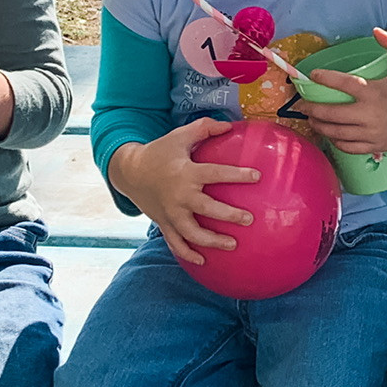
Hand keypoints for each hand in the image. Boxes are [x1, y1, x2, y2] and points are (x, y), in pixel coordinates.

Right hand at [107, 119, 260, 264]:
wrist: (129, 171)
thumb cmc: (160, 152)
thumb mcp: (179, 136)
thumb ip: (204, 129)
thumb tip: (229, 125)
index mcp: (186, 172)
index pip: (216, 173)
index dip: (237, 175)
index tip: (257, 177)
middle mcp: (179, 195)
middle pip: (207, 209)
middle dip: (229, 215)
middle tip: (248, 219)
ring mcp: (170, 212)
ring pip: (192, 233)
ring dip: (213, 241)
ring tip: (233, 244)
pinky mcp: (163, 223)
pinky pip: (175, 243)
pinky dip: (188, 254)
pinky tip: (204, 261)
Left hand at [302, 28, 386, 154]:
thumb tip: (375, 31)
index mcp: (374, 92)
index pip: (342, 83)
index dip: (324, 78)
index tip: (312, 75)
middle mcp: (369, 114)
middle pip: (331, 113)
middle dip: (311, 108)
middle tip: (301, 104)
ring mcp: (371, 133)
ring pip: (336, 132)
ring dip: (320, 125)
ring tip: (311, 119)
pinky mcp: (375, 146)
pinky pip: (348, 146)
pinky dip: (335, 141)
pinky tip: (330, 135)